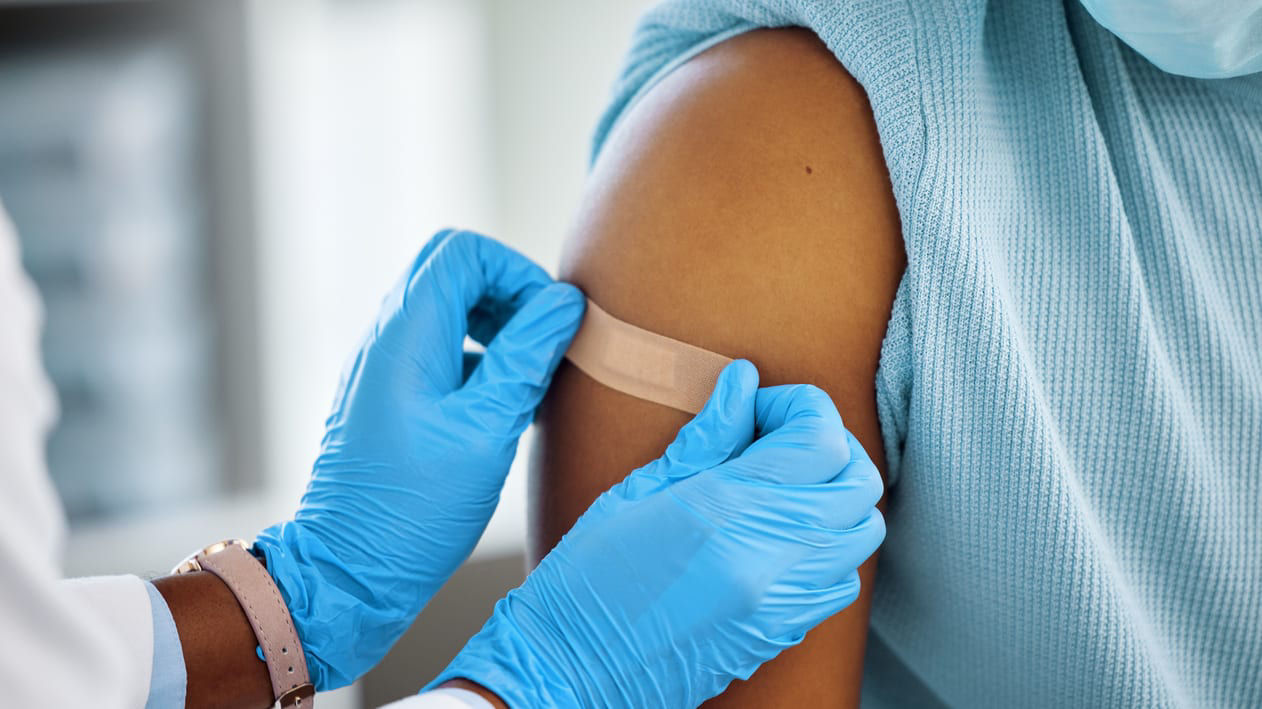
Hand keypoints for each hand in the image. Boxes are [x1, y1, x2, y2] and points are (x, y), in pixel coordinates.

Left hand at [254, 229, 585, 688]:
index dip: (516, 273)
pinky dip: (474, 356)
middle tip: (541, 340)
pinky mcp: (387, 397)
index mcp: (406, 335)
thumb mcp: (488, 429)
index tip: (549, 321)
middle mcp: (386, 339)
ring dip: (493, 325)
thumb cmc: (416, 509)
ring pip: (444, 307)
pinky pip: (435, 347)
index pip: (464, 253)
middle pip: (452, 270)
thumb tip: (564, 303)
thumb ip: (527, 357)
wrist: (349, 571)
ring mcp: (382, 367)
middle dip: (507, 292)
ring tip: (528, 374)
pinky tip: (503, 406)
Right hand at [428, 360, 885, 707]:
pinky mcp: (783, 633)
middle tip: (776, 437)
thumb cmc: (587, 579)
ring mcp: (783, 602)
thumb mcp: (636, 491)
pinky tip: (781, 534)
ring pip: (863, 529)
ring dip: (836, 493)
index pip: (820, 439)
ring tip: (782, 484)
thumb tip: (744, 383)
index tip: (759, 407)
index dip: (800, 406)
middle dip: (828, 442)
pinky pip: (844, 578)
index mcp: (725, 512)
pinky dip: (830, 545)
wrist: (571, 674)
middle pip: (858, 480)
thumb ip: (706, 437)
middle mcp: (769, 559)